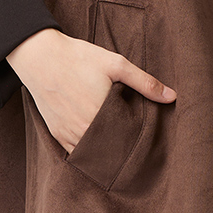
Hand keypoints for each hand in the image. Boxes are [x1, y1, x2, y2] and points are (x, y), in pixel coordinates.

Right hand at [7, 28, 176, 153]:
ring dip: (106, 153)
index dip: (138, 144)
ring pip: (92, 155)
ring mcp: (67, 134)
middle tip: (137, 150)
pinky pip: (75, 153)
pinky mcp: (56, 133)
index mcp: (101, 116)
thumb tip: (172, 96)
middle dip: (123, 151)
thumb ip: (144, 82)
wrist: (40, 57)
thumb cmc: (79, 58)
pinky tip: (98, 145)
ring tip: (120, 149)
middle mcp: (83, 131)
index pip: (127, 142)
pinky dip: (88, 152)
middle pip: (110, 152)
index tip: (148, 144)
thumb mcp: (116, 64)